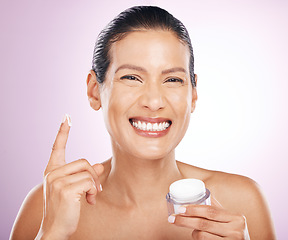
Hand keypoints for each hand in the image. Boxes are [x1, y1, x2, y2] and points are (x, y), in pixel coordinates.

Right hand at [36, 115, 103, 238]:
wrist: (55, 229)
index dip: (63, 132)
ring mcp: (57, 180)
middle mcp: (52, 173)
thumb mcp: (75, 189)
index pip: (57, 147)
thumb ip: (85, 176)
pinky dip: (93, 191)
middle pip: (83, 162)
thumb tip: (100, 166)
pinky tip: (89, 201)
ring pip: (88, 171)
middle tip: (94, 190)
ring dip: (94, 185)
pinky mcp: (65, 189)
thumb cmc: (65, 208)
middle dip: (93, 176)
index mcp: (52, 171)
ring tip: (91, 197)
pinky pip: (89, 182)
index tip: (67, 117)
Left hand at [168, 197, 249, 239]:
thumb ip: (217, 208)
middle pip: (203, 224)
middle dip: (184, 220)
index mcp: (236, 218)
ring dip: (192, 232)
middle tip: (171, 218)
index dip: (193, 209)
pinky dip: (197, 239)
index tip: (180, 208)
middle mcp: (236, 231)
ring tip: (190, 229)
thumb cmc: (234, 232)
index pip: (210, 211)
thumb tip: (200, 190)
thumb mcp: (231, 219)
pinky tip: (196, 236)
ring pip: (201, 235)